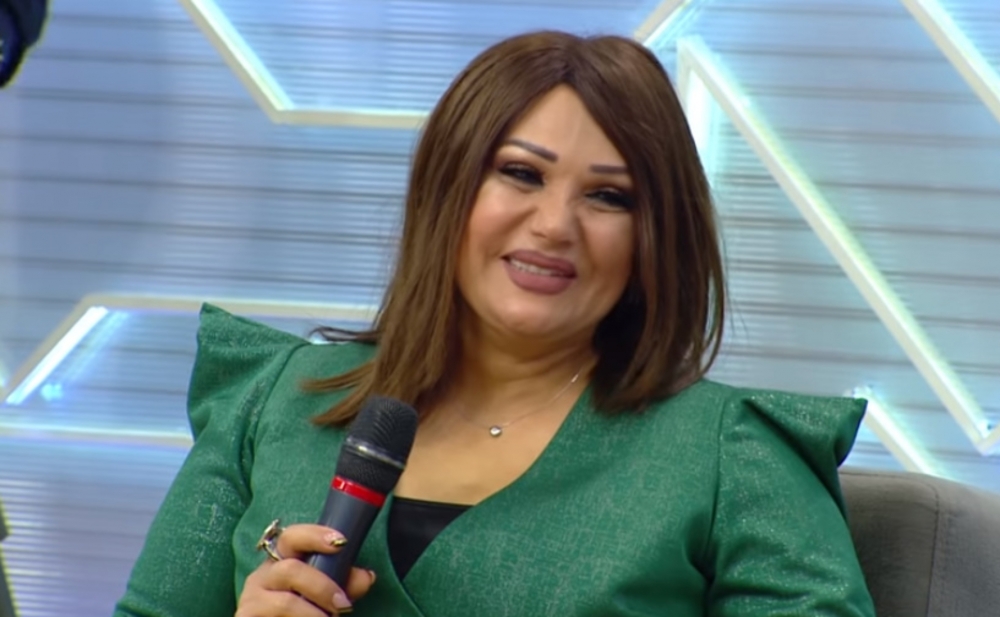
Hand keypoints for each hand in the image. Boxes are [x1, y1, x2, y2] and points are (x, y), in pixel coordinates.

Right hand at [237, 524, 375, 615]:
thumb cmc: (299, 611)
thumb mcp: (323, 595)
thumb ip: (344, 584)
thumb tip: (366, 576)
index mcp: (281, 561)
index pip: (292, 537)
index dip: (315, 535)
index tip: (340, 541)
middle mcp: (263, 576)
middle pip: (290, 569)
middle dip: (322, 586)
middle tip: (343, 604)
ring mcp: (252, 599)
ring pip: (285, 601)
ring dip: (314, 613)